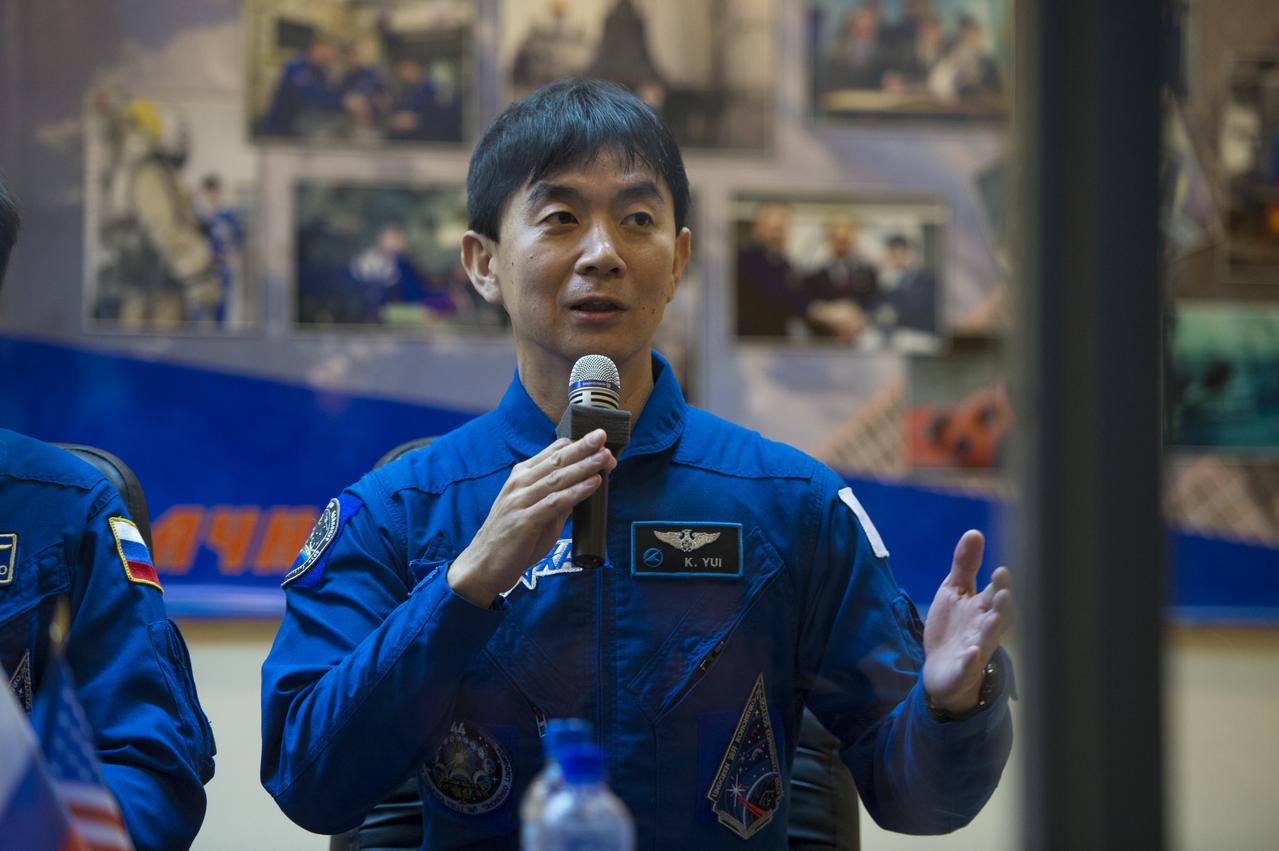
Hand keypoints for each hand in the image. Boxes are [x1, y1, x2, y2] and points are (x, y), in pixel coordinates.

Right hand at [447, 429, 615, 605]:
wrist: (483, 566)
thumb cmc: (512, 539)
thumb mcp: (537, 512)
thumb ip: (559, 497)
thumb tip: (586, 484)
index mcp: (520, 476)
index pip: (552, 452)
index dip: (577, 445)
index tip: (599, 440)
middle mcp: (518, 484)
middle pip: (556, 460)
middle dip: (582, 447)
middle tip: (602, 435)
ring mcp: (519, 501)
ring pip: (557, 478)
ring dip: (583, 465)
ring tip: (604, 457)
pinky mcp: (523, 521)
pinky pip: (554, 502)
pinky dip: (576, 491)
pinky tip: (593, 483)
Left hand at [921, 530, 1012, 713]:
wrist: (939, 668)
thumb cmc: (953, 627)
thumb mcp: (954, 592)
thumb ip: (965, 565)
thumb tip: (974, 532)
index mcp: (983, 607)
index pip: (995, 593)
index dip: (999, 584)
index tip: (1001, 570)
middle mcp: (984, 628)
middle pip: (997, 616)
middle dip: (1001, 605)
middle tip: (1003, 592)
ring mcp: (975, 650)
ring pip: (988, 641)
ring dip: (992, 630)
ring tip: (994, 617)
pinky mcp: (962, 670)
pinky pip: (969, 667)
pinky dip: (971, 661)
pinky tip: (972, 653)